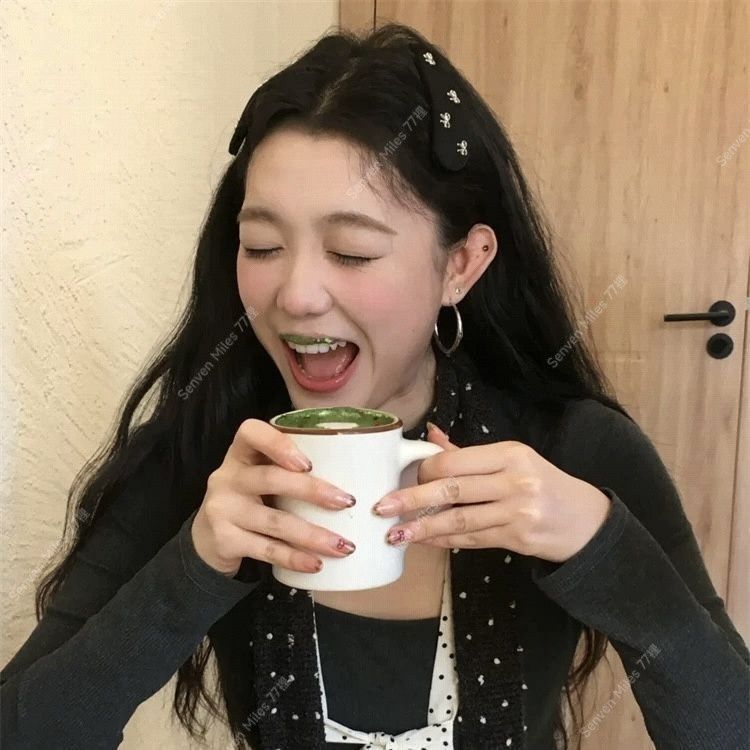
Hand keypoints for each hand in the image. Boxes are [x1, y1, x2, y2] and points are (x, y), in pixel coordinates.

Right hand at [191, 418, 358, 576]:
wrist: (207, 539)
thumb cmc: (250, 498)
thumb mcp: (259, 474)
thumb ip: (290, 468)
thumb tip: (357, 471)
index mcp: (239, 454)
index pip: (250, 432)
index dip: (278, 443)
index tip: (309, 462)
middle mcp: (227, 478)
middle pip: (270, 479)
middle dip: (312, 491)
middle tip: (347, 502)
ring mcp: (223, 510)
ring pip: (274, 521)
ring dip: (313, 535)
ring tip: (344, 545)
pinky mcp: (224, 540)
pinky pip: (266, 550)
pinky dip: (294, 558)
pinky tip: (316, 564)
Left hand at [371, 422, 611, 562]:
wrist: (586, 521)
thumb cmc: (543, 484)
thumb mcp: (511, 460)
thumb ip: (467, 452)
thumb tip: (429, 434)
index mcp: (509, 453)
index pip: (454, 460)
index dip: (424, 471)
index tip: (404, 478)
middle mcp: (514, 480)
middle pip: (452, 489)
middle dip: (412, 500)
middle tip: (382, 507)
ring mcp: (518, 511)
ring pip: (458, 519)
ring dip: (422, 528)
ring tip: (394, 533)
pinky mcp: (518, 539)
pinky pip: (471, 539)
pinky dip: (444, 540)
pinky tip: (424, 541)